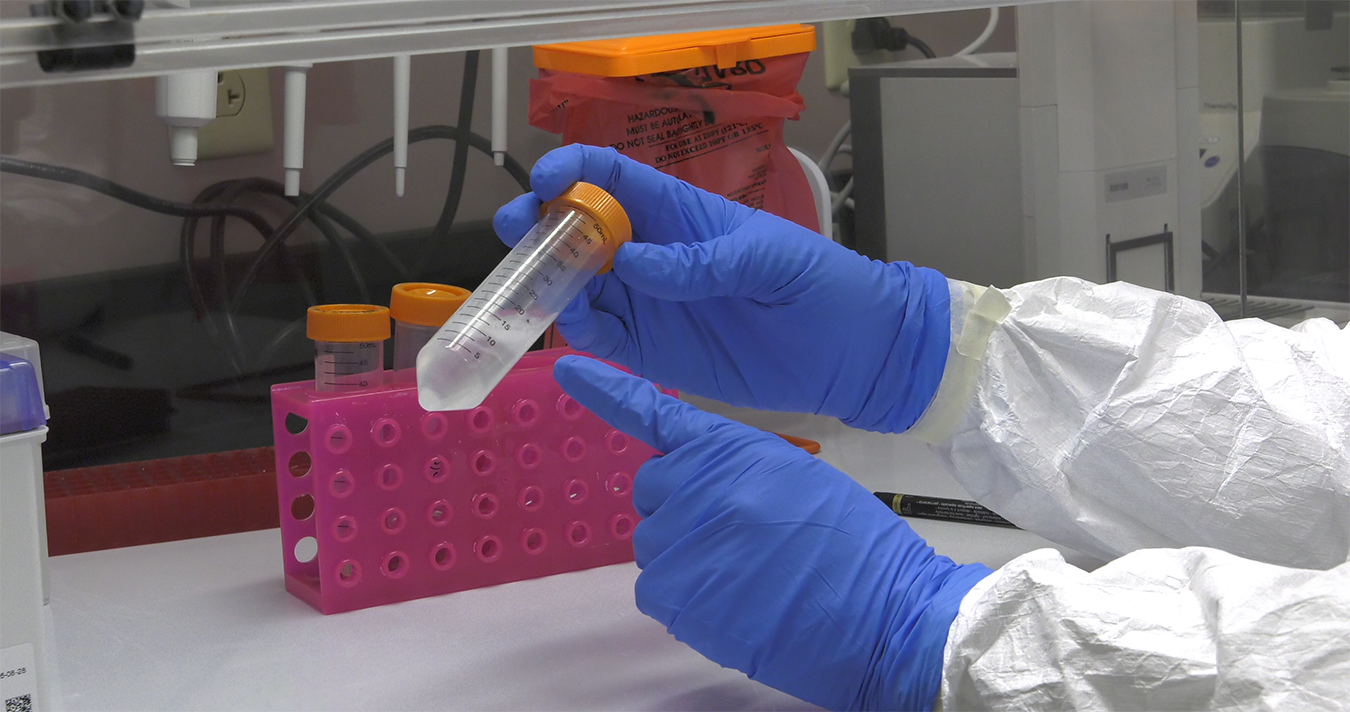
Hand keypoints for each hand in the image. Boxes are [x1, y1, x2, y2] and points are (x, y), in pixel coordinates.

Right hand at [496, 144, 949, 432]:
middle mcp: (651, 254)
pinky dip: (578, 328)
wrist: (851, 354)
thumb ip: (702, 262)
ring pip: (577, 284)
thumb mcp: (769, 259)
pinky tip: (578, 323)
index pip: (612, 178)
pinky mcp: (651, 351)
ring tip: (545, 287)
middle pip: (577, 231)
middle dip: (539, 225)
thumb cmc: (820, 287)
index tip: (547, 182)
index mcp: (679, 214)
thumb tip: (633, 262)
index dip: (573, 172)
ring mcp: (647, 304)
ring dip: (551, 281)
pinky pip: (600, 335)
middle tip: (519, 235)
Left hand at [553, 355, 992, 711]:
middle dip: (679, 508)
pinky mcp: (674, 594)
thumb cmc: (853, 545)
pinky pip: (655, 589)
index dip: (607, 390)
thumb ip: (735, 467)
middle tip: (734, 536)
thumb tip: (695, 483)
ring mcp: (681, 540)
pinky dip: (686, 598)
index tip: (568, 367)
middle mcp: (696, 486)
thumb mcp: (796, 475)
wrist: (881, 613)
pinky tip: (733, 603)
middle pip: (652, 489)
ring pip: (653, 543)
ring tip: (745, 575)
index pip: (655, 413)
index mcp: (730, 448)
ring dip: (685, 557)